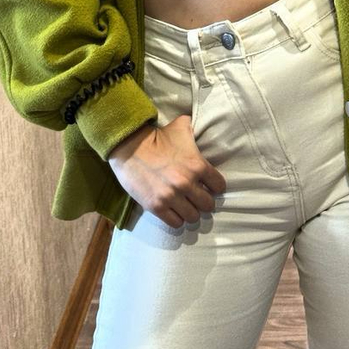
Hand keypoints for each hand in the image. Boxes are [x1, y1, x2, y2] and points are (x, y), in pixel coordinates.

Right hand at [108, 115, 226, 228]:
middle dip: (204, 202)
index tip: (209, 186)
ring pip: (193, 217)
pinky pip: (175, 223)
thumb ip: (195, 129)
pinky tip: (173, 211)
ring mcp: (171, 197)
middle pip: (208, 205)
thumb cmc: (157, 136)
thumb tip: (201, 125)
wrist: (129, 146)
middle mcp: (187, 183)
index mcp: (197, 165)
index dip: (215, 187)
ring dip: (190, 212)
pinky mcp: (156, 206)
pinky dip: (176, 219)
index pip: (219, 186)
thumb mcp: (181, 126)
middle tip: (197, 198)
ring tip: (185, 206)